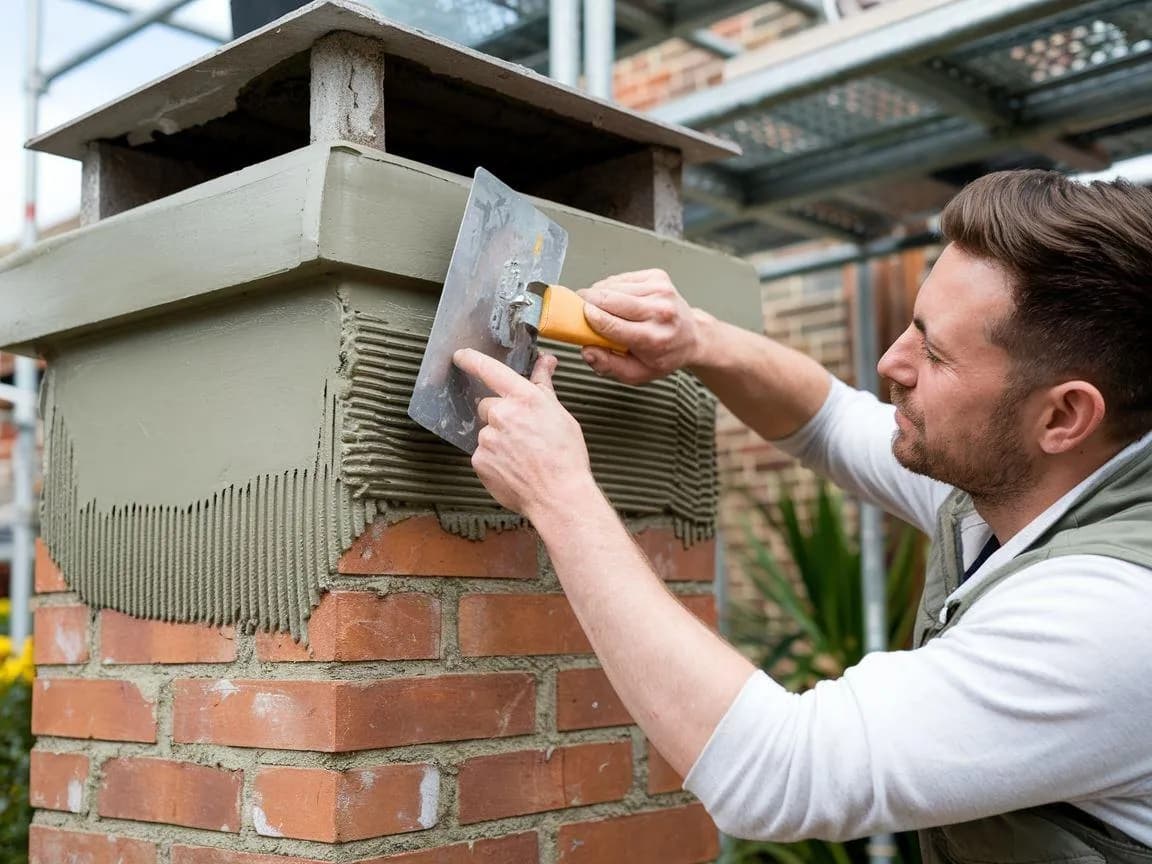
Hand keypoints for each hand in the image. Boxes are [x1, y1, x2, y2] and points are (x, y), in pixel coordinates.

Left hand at [452, 348, 594, 518]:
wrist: (559, 496)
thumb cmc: (565, 457)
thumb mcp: (560, 414)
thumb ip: (544, 385)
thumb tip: (546, 361)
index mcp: (524, 398)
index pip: (490, 370)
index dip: (472, 360)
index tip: (461, 356)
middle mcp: (503, 414)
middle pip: (488, 405)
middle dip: (500, 415)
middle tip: (522, 433)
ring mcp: (488, 438)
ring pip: (486, 432)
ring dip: (498, 439)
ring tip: (522, 455)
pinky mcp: (480, 460)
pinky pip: (482, 453)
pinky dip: (494, 459)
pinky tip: (513, 468)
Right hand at [578, 269, 704, 384]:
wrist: (692, 337)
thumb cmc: (665, 355)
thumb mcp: (636, 373)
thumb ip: (608, 365)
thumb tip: (587, 350)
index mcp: (653, 338)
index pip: (610, 323)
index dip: (588, 318)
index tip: (576, 317)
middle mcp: (659, 311)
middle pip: (607, 299)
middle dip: (587, 302)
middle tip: (582, 311)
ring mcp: (659, 291)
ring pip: (611, 286)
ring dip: (600, 295)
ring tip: (605, 309)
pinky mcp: (657, 277)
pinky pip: (620, 278)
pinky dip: (612, 287)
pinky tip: (619, 300)